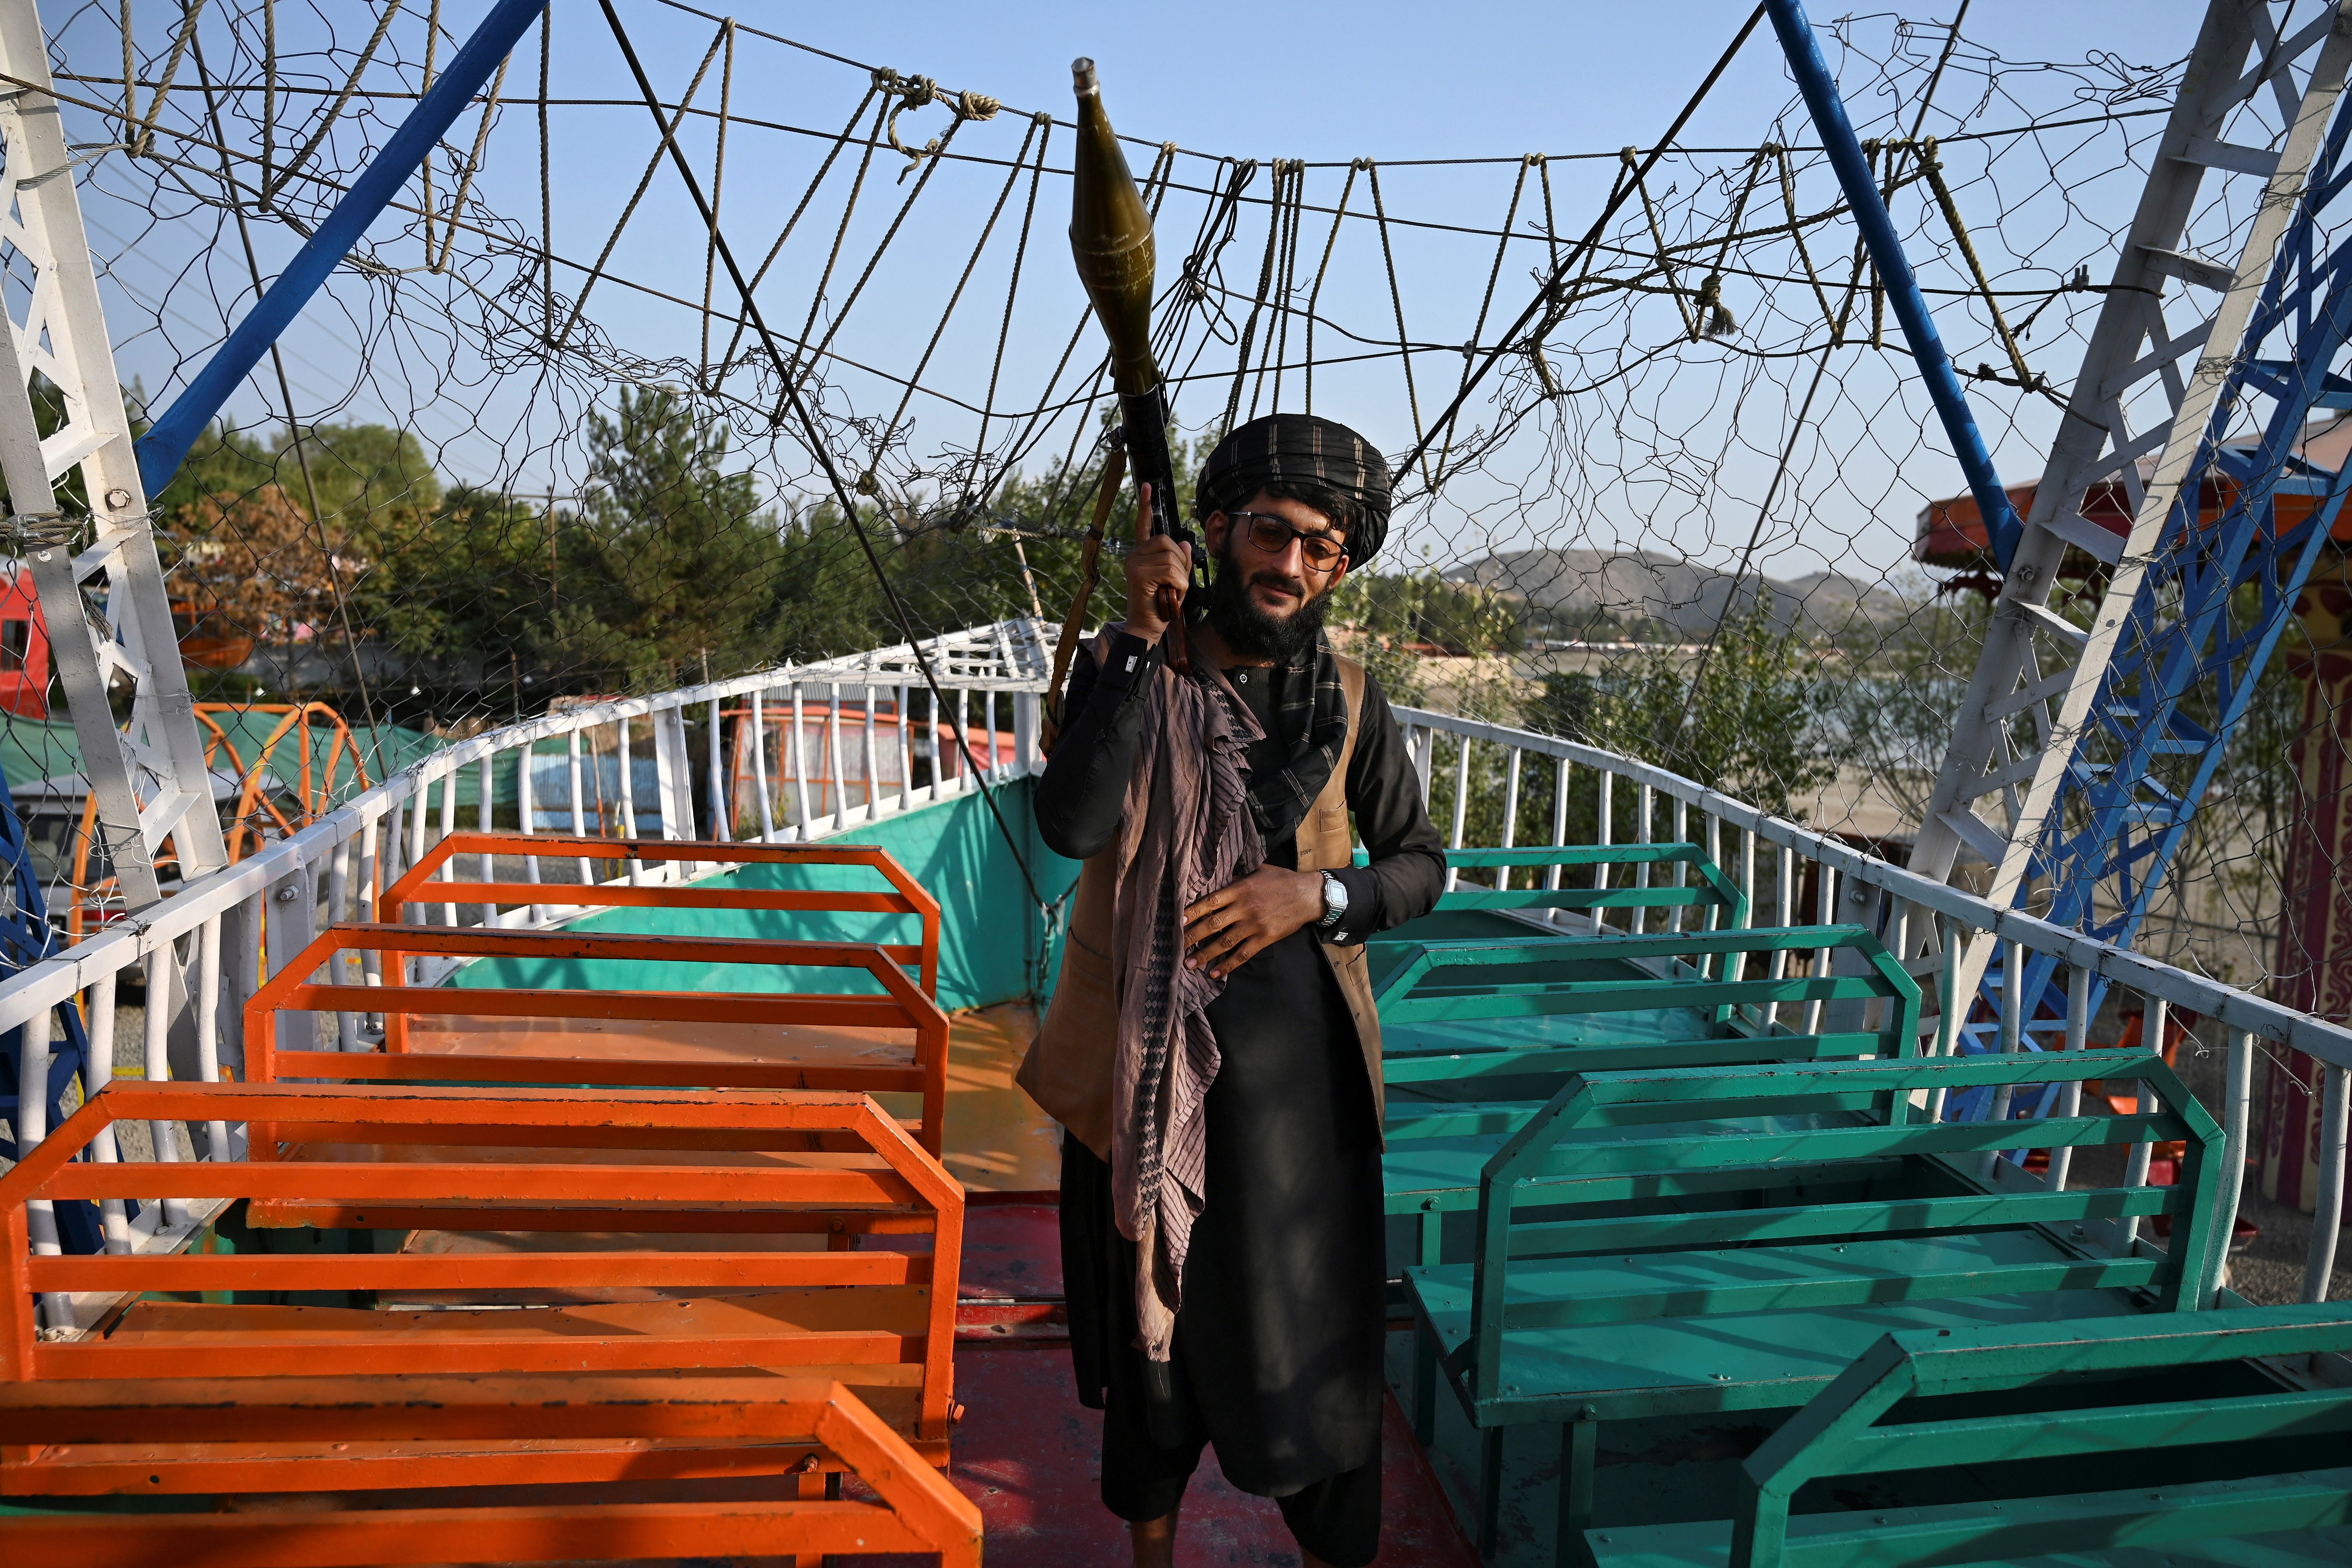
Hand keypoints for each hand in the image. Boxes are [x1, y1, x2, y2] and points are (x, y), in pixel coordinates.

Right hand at [1123, 481, 1188, 641]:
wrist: (1148, 628)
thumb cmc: (1161, 606)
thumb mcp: (1176, 581)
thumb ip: (1180, 561)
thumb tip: (1183, 543)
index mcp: (1142, 555)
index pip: (1144, 526)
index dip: (1145, 506)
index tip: (1146, 486)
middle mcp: (1135, 556)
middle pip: (1167, 542)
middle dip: (1180, 563)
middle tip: (1174, 584)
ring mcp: (1135, 564)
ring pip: (1171, 557)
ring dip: (1180, 578)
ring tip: (1171, 592)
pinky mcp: (1139, 574)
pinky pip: (1171, 570)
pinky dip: (1178, 585)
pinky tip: (1170, 596)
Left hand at [1183, 866, 1324, 978]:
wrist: (1309, 895)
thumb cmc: (1282, 880)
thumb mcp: (1258, 871)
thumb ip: (1238, 879)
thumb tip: (1219, 882)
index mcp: (1240, 889)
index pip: (1210, 901)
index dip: (1193, 911)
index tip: (1178, 920)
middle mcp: (1244, 908)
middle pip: (1212, 924)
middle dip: (1192, 936)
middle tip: (1176, 946)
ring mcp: (1254, 925)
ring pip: (1224, 942)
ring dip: (1205, 954)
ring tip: (1189, 964)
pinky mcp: (1265, 938)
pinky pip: (1243, 954)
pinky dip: (1228, 965)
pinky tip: (1216, 973)